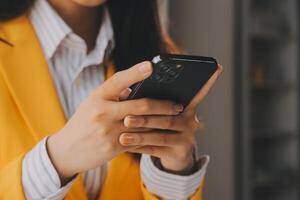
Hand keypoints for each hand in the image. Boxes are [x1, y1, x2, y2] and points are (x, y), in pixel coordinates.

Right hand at [47, 61, 182, 180]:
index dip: (136, 72)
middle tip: (178, 105)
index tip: (152, 65)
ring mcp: (108, 131)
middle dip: (163, 105)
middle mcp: (102, 112)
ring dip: (162, 121)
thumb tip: (138, 89)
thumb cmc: (82, 123)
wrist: (66, 151)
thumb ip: (114, 96)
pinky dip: (151, 136)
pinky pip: (138, 140)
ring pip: (143, 125)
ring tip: (175, 118)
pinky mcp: (112, 148)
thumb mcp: (92, 104)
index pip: (118, 80)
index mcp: (97, 97)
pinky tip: (162, 133)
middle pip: (140, 106)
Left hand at [119, 64, 222, 172]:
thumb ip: (153, 102)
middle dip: (146, 118)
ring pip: (161, 136)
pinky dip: (141, 148)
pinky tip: (126, 146)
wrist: (172, 153)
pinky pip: (157, 150)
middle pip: (167, 118)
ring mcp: (187, 138)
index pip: (197, 93)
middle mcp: (190, 121)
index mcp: (186, 107)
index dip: (208, 82)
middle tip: (127, 118)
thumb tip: (128, 91)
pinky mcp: (180, 153)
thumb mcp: (162, 112)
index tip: (217, 67)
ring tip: (123, 136)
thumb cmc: (162, 126)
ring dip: (140, 135)